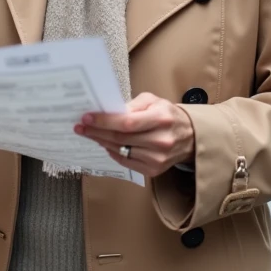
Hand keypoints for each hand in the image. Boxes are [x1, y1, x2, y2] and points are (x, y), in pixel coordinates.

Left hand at [75, 92, 194, 178]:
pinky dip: (113, 152)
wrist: (190, 136)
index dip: (104, 121)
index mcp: (161, 119)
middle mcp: (160, 140)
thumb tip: (109, 112)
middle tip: (81, 126)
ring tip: (90, 134)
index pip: (127, 123)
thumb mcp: (153, 101)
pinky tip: (106, 144)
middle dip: (96, 131)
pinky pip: (126, 161)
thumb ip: (132, 105)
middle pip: (120, 138)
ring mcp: (157, 158)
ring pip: (120, 150)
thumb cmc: (168, 115)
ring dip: (102, 141)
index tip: (87, 118)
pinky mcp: (154, 170)